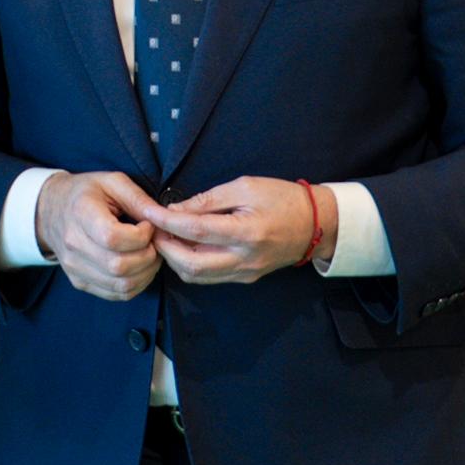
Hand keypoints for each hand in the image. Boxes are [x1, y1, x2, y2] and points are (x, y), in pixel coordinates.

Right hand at [35, 171, 162, 301]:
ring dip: (146, 273)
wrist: (52, 209)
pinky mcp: (80, 282)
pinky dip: (136, 285)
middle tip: (153, 242)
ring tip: (149, 254)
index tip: (147, 225)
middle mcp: (73, 245)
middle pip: (119, 267)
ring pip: (121, 286)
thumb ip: (139, 199)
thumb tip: (163, 219)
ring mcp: (75, 267)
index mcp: (81, 214)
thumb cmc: (86, 193)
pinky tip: (139, 267)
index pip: (113, 238)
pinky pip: (116, 295)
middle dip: (148, 257)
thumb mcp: (113, 182)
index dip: (140, 236)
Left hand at [144, 177, 326, 284]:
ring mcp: (245, 273)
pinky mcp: (245, 278)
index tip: (149, 212)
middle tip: (154, 229)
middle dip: (165, 248)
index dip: (167, 222)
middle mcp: (245, 259)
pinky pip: (209, 277)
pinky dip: (190, 264)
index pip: (196, 230)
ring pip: (197, 276)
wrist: (315, 224)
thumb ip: (208, 200)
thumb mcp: (245, 187)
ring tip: (167, 236)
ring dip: (175, 259)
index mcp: (247, 232)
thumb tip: (175, 209)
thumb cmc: (282, 198)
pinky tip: (185, 246)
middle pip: (191, 265)